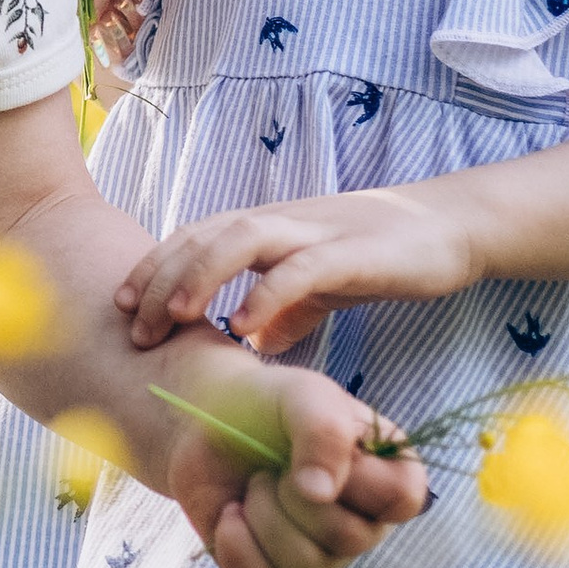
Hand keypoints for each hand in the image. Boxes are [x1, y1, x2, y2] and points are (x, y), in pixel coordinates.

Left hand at [117, 185, 482, 357]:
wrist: (449, 227)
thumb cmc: (379, 256)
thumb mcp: (321, 287)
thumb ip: (286, 312)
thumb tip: (254, 345)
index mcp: (266, 230)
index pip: (192, 239)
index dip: (152, 268)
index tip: (119, 306)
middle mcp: (280, 222)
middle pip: (202, 235)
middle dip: (159, 277)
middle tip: (131, 326)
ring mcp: (315, 232)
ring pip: (240, 239)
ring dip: (200, 275)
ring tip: (174, 316)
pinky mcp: (353, 252)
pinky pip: (302, 269)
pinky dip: (268, 295)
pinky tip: (246, 328)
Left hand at [155, 341, 429, 567]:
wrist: (208, 421)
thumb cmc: (268, 405)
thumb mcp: (303, 394)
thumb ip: (324, 430)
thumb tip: (321, 494)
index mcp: (390, 477)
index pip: (403, 498)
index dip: (355, 477)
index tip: (318, 447)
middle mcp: (364, 524)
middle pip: (347, 537)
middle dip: (294, 492)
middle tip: (276, 464)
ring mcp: (323, 556)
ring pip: (303, 564)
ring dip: (262, 512)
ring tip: (257, 483)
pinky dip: (232, 539)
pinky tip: (232, 511)